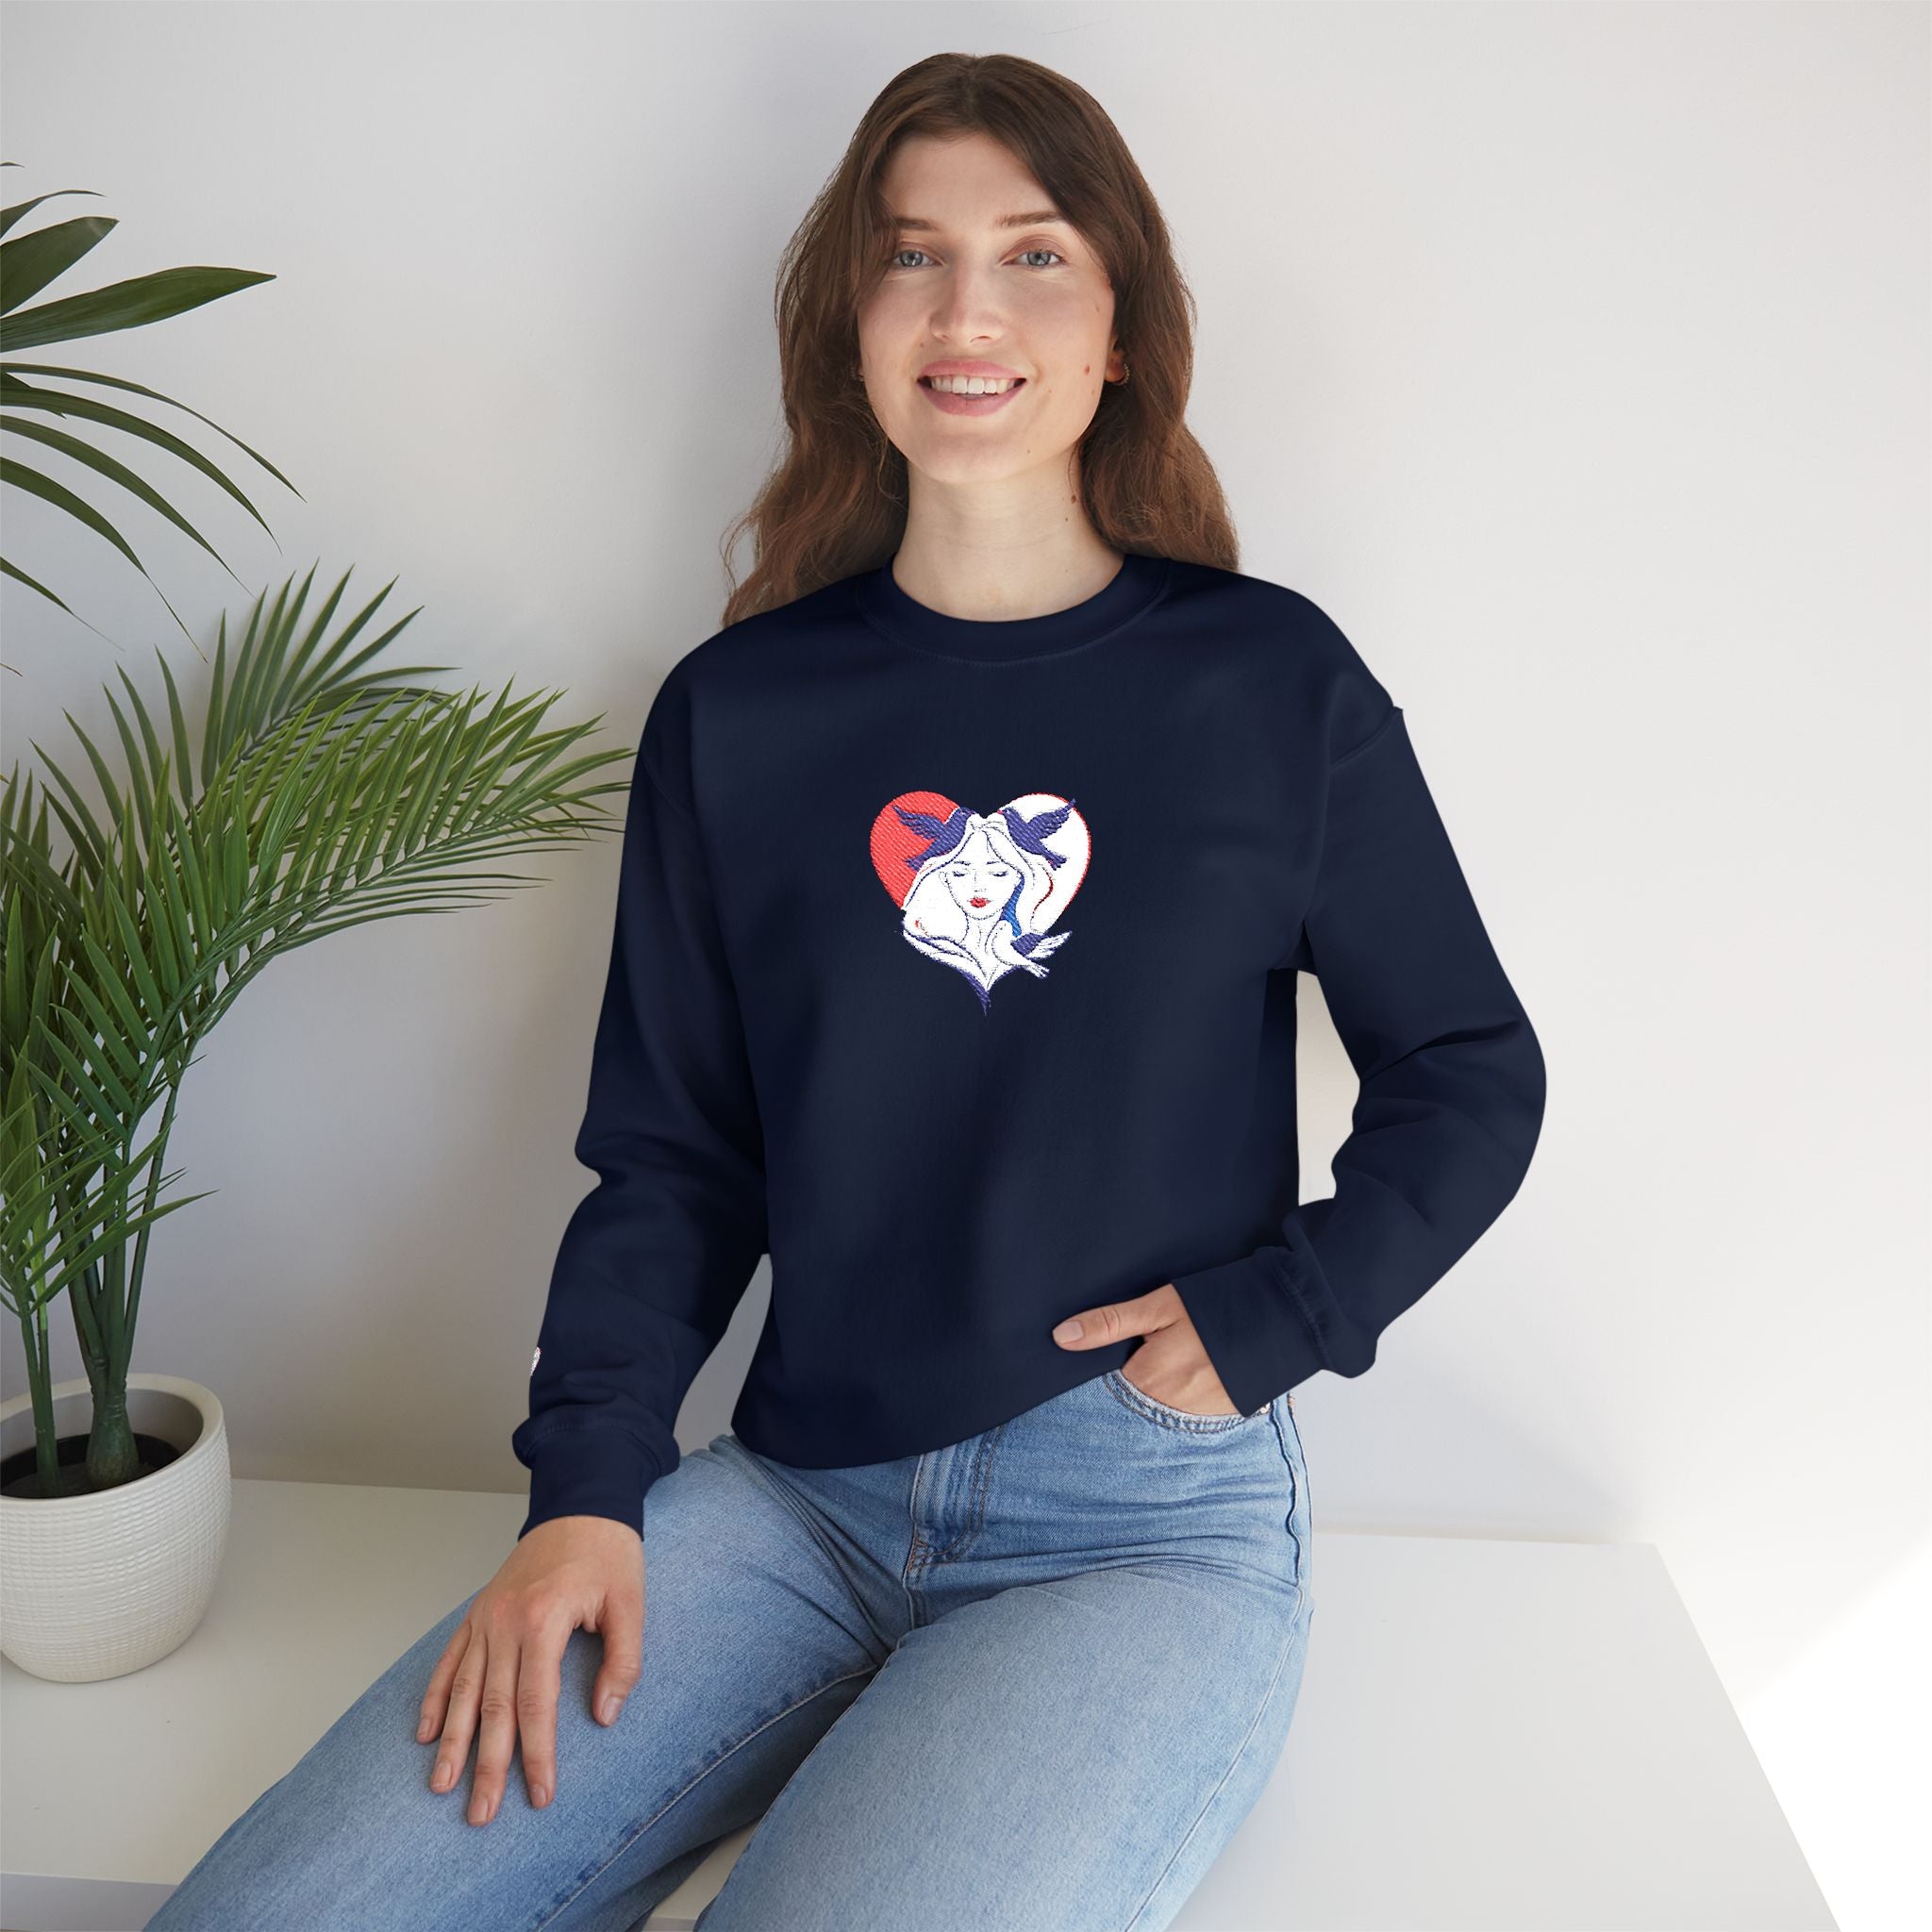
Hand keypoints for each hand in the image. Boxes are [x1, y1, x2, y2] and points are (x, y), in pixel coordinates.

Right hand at [417, 1514, 642, 1824]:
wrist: (581, 1503)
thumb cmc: (608, 1553)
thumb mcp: (630, 1603)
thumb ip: (623, 1662)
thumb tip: (604, 1716)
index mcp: (544, 1620)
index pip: (536, 1703)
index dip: (537, 1753)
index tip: (539, 1794)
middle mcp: (506, 1622)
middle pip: (492, 1706)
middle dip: (486, 1764)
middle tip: (481, 1814)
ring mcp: (486, 1617)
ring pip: (462, 1689)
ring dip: (451, 1741)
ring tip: (441, 1786)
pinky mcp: (478, 1612)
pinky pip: (449, 1660)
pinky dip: (434, 1697)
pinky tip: (425, 1732)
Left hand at [1050, 1282, 1239, 1415]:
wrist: (1283, 1317)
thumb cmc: (1216, 1306)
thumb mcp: (1160, 1306)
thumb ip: (1110, 1324)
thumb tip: (1061, 1337)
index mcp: (1148, 1380)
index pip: (1102, 1396)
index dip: (1094, 1383)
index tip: (1087, 1378)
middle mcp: (1169, 1409)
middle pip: (1129, 1408)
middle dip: (1122, 1395)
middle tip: (1137, 1364)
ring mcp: (1197, 1419)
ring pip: (1156, 1415)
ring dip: (1150, 1401)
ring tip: (1164, 1372)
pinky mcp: (1220, 1419)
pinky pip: (1184, 1419)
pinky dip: (1177, 1405)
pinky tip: (1184, 1382)